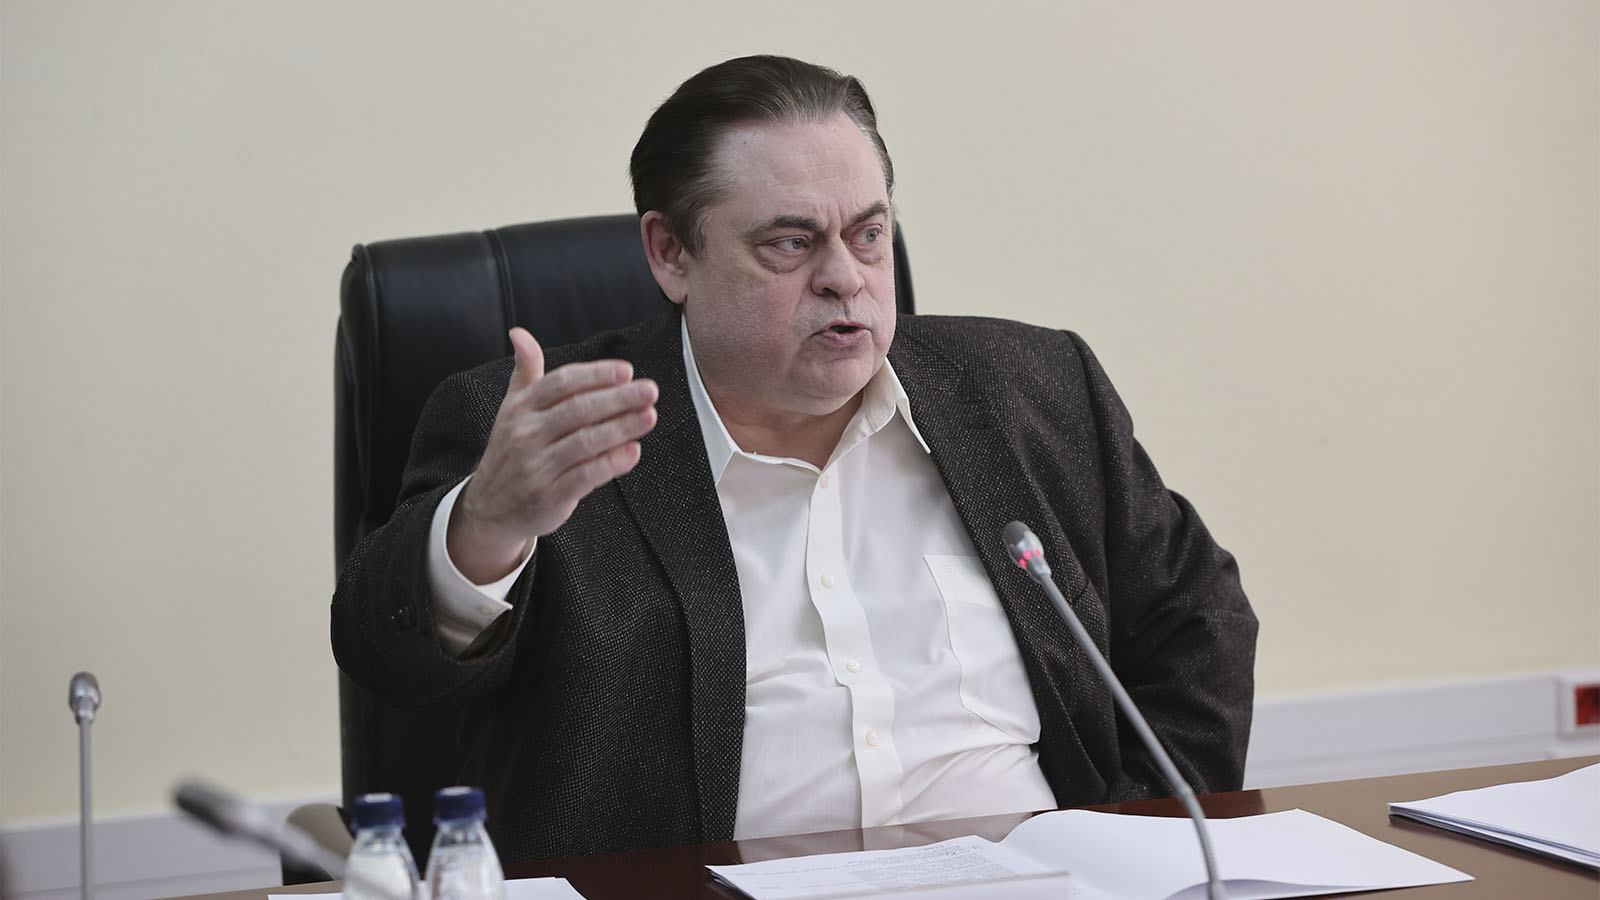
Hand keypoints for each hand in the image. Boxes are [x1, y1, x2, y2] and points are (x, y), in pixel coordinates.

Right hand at [447, 327, 657, 582]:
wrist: (491, 507)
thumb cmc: (512, 451)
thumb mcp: (512, 409)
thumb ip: (526, 372)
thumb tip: (519, 334)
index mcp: (521, 408)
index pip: (561, 383)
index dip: (595, 375)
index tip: (626, 371)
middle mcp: (527, 434)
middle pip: (578, 409)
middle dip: (618, 398)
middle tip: (650, 390)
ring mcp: (538, 466)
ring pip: (585, 442)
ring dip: (621, 428)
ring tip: (650, 416)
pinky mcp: (550, 495)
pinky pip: (585, 476)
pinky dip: (611, 464)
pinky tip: (633, 452)